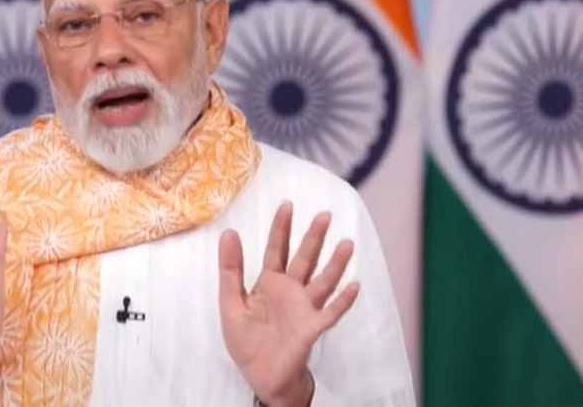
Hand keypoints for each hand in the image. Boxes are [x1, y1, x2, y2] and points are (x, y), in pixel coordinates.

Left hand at [218, 202, 359, 406]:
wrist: (261, 376)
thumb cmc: (247, 341)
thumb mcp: (230, 303)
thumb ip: (230, 270)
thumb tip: (228, 233)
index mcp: (269, 283)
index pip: (275, 250)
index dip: (281, 228)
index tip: (287, 205)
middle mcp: (290, 291)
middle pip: (304, 259)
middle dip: (313, 238)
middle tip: (324, 214)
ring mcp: (304, 308)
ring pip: (322, 281)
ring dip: (335, 264)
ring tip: (346, 243)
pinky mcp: (311, 328)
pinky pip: (330, 313)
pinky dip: (343, 301)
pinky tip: (354, 286)